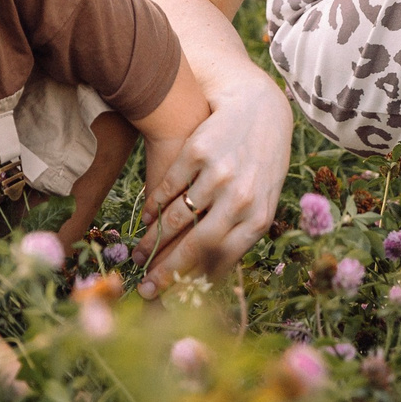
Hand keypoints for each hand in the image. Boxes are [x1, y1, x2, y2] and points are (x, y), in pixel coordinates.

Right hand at [134, 63, 291, 295]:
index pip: (221, 259)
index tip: (171, 294)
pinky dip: (154, 205)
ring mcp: (219, 173)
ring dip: (153, 240)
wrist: (258, 107)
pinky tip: (146, 218)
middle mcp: (241, 196)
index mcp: (260, 216)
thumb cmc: (259, 161)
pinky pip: (168, 187)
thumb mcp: (262, 197)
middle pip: (197, 244)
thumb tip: (213, 277)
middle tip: (146, 287)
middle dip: (167, 270)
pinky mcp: (198, 151)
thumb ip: (242, 231)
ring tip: (138, 254)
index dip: (193, 280)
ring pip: (178, 217)